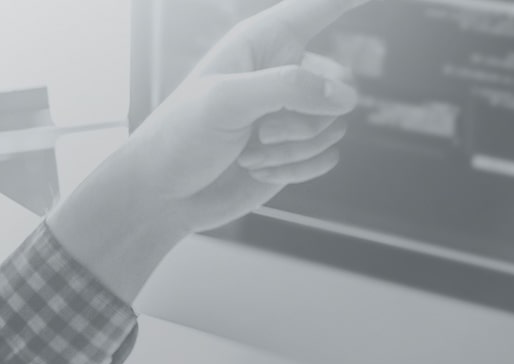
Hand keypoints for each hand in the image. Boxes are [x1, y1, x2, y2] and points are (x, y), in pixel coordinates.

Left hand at [49, 0, 373, 298]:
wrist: (167, 194)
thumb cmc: (181, 137)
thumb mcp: (227, 101)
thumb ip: (288, 88)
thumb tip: (346, 95)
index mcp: (259, 44)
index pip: (313, 11)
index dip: (345, 0)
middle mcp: (280, 74)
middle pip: (338, 84)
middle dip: (306, 117)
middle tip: (262, 130)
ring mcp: (291, 114)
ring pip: (336, 126)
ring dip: (295, 149)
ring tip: (251, 151)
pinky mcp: (297, 150)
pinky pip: (330, 156)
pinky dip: (298, 169)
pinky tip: (260, 169)